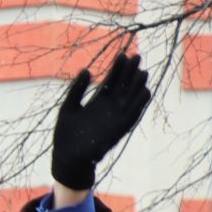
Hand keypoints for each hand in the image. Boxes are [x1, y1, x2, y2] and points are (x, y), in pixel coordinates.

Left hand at [51, 52, 149, 191]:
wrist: (67, 158)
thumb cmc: (66, 134)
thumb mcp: (69, 107)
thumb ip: (76, 90)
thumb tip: (86, 69)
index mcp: (98, 101)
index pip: (112, 80)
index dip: (118, 67)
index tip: (123, 53)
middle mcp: (110, 107)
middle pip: (124, 86)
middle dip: (130, 72)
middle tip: (137, 56)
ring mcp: (116, 118)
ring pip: (131, 98)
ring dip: (137, 86)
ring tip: (143, 72)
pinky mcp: (120, 129)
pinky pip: (133, 115)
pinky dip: (139, 104)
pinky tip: (145, 92)